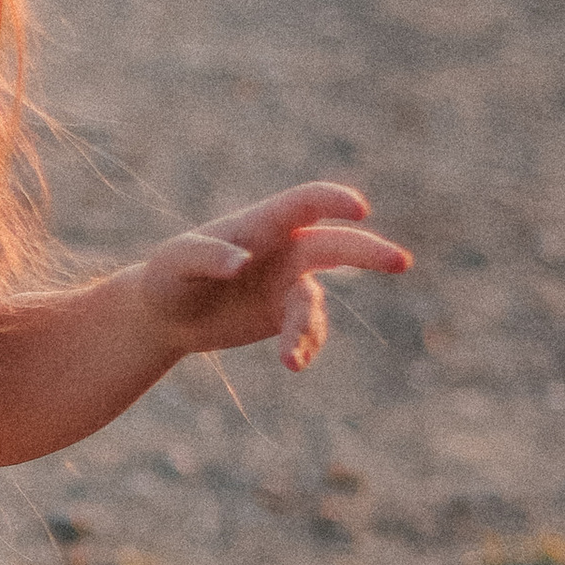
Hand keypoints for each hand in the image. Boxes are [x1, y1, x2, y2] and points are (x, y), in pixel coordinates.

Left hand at [136, 182, 411, 374]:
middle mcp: (284, 249)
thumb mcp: (175, 262)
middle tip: (400, 263)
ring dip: (307, 328)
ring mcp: (289, 283)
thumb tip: (242, 262)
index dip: (333, 201)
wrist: (164, 315)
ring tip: (290, 359)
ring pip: (314, 301)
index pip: (305, 203)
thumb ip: (207, 256)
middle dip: (368, 252)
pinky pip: (308, 330)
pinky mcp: (285, 316)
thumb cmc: (168, 275)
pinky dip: (304, 346)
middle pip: (335, 245)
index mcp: (261, 224)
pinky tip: (292, 363)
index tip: (359, 209)